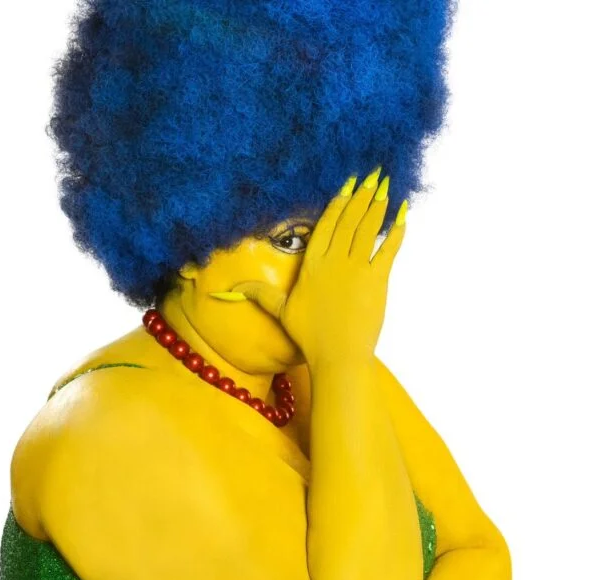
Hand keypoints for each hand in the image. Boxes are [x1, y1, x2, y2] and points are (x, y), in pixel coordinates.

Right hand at [232, 168, 407, 365]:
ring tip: (386, 185)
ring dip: (378, 205)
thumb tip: (227, 290)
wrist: (338, 353)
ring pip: (368, 229)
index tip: (349, 183)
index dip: (338, 202)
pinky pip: (390, 248)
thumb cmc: (309, 335)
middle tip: (374, 174)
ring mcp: (358, 267)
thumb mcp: (281, 311)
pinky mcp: (378, 279)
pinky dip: (398, 230)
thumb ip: (259, 294)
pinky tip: (404, 214)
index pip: (327, 224)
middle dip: (362, 195)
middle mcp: (335, 259)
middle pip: (349, 220)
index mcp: (312, 263)